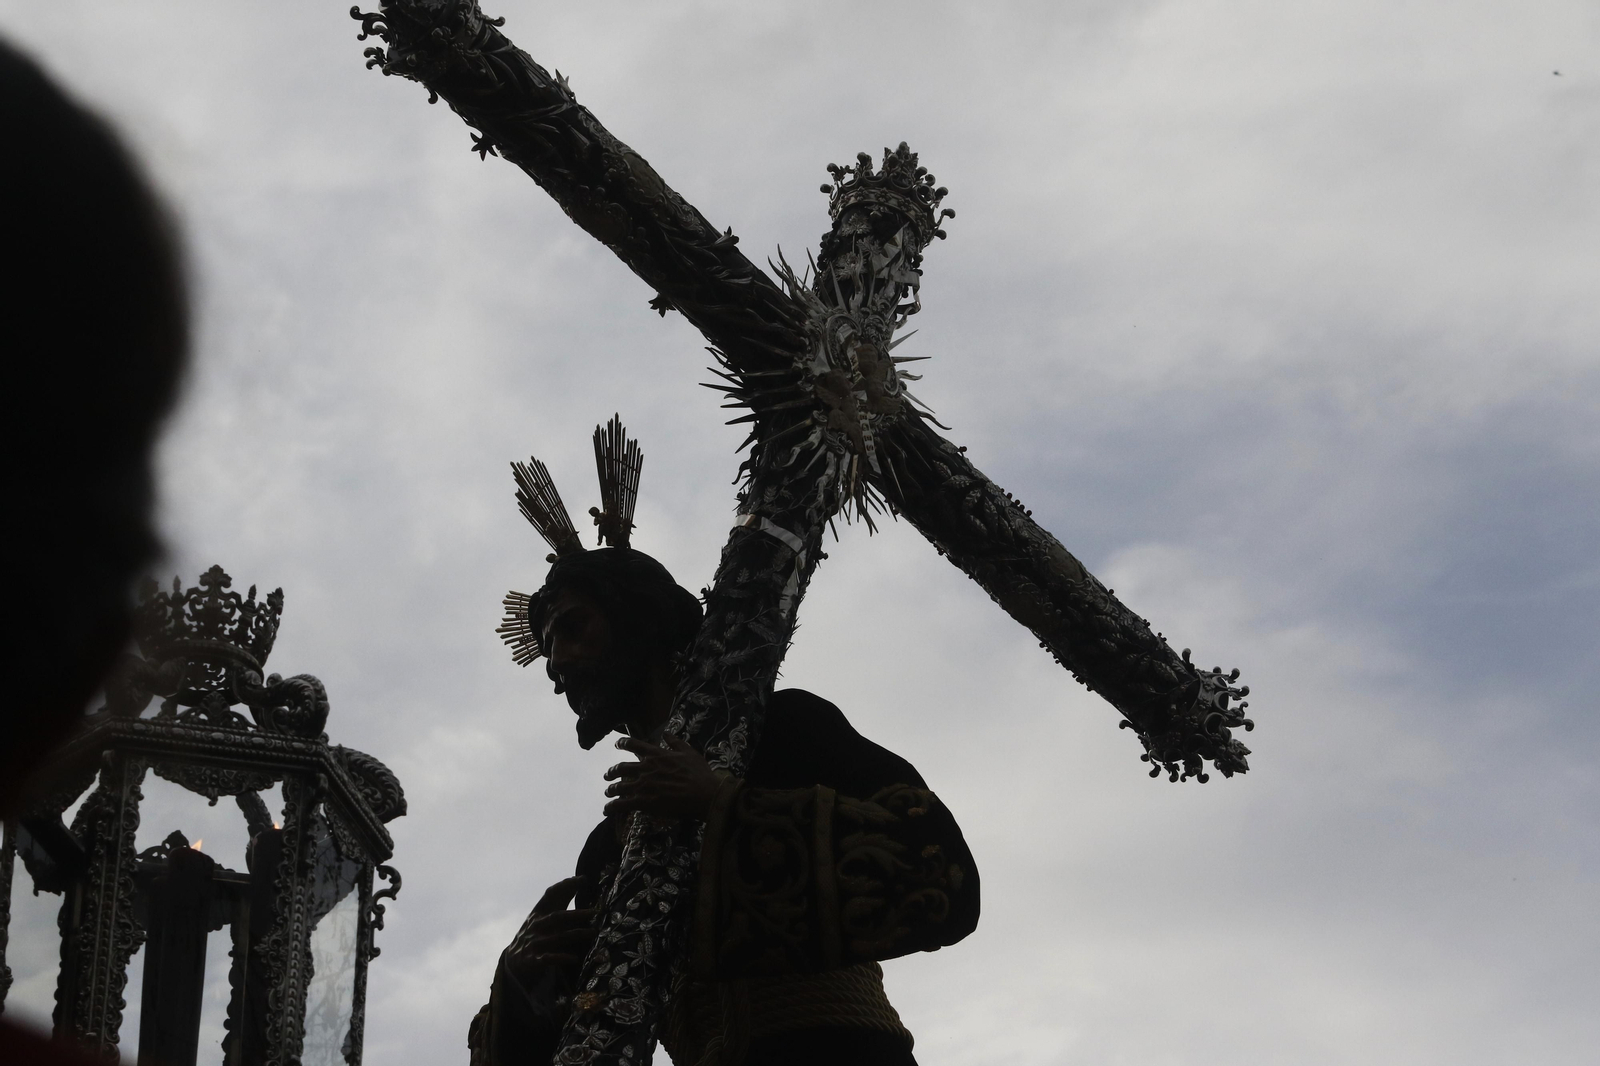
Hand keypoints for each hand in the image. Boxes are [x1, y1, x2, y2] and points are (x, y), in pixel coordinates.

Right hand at [502, 876, 596, 985]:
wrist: (513, 960)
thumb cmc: (536, 932)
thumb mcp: (544, 914)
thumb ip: (560, 899)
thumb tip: (581, 879)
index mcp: (539, 912)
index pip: (550, 894)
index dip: (564, 886)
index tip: (581, 879)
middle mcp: (537, 925)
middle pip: (557, 917)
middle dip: (575, 914)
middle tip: (594, 912)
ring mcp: (535, 942)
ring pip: (558, 937)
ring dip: (576, 934)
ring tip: (593, 932)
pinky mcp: (534, 960)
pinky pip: (549, 958)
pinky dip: (562, 958)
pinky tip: (575, 959)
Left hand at [603, 734, 721, 819]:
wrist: (703, 794)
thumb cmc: (699, 774)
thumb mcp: (689, 752)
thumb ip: (675, 742)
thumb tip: (666, 733)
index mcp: (656, 755)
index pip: (633, 745)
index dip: (622, 743)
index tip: (617, 744)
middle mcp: (646, 768)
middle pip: (621, 767)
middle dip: (612, 771)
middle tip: (607, 775)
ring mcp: (643, 785)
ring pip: (619, 786)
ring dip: (611, 789)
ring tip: (607, 792)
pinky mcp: (643, 801)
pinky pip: (621, 804)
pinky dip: (611, 807)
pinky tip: (606, 810)